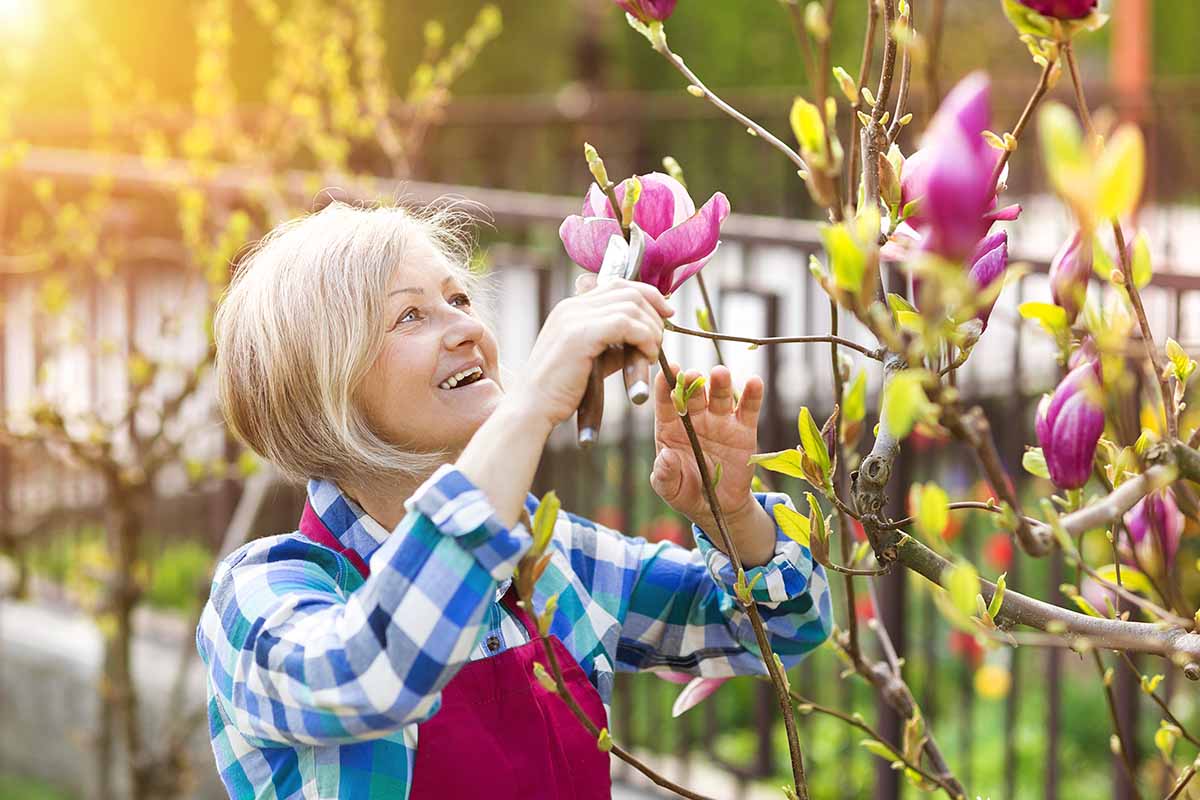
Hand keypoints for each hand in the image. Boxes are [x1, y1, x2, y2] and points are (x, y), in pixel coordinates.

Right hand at [503, 274, 673, 428]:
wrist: (531, 408)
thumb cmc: (558, 392)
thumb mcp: (589, 361)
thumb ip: (612, 346)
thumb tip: (642, 341)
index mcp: (570, 308)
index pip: (617, 284)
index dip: (648, 294)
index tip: (666, 313)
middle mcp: (571, 306)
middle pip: (628, 290)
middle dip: (654, 313)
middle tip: (660, 340)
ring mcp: (574, 316)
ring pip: (631, 306)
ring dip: (651, 329)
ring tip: (652, 353)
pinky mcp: (581, 333)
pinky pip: (627, 324)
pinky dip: (645, 338)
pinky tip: (647, 357)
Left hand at [650, 363, 763, 530]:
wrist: (719, 506)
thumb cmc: (687, 493)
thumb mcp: (670, 489)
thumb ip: (665, 474)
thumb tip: (665, 456)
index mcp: (671, 429)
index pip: (665, 404)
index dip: (664, 387)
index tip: (666, 372)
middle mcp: (695, 419)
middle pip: (693, 395)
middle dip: (692, 382)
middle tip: (693, 375)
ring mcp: (720, 421)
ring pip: (719, 396)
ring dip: (720, 383)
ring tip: (720, 373)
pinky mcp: (743, 429)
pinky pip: (748, 409)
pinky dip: (752, 395)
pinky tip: (754, 383)